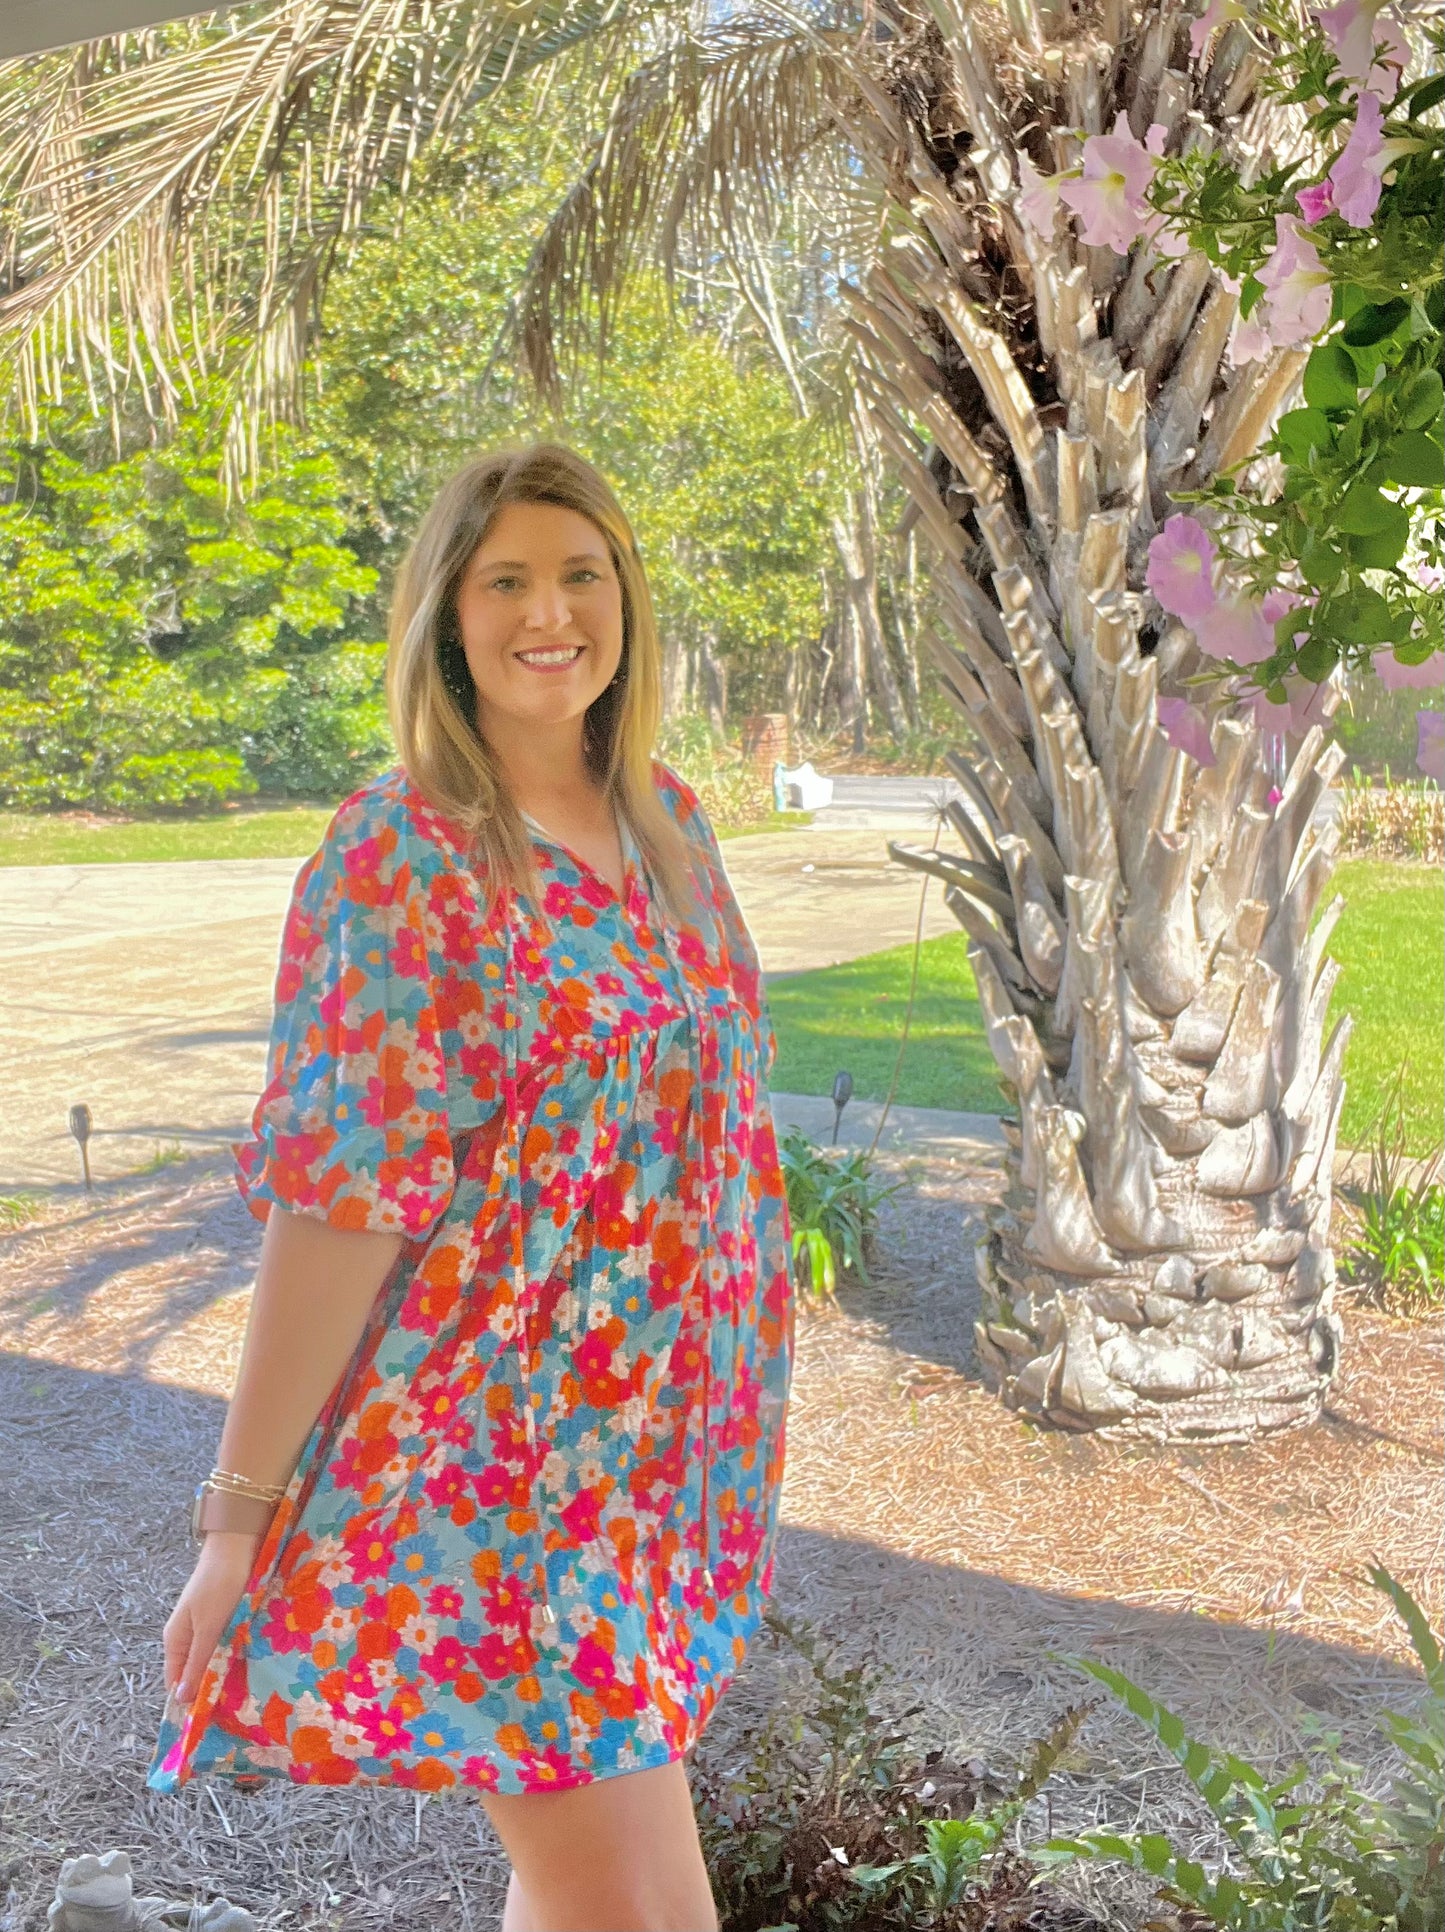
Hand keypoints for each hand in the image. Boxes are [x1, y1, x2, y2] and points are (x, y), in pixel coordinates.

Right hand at [162, 1531, 264, 1707]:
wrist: (238, 1545)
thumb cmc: (219, 1586)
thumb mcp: (208, 1628)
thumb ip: (197, 1662)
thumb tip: (181, 1699)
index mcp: (176, 1641)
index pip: (176, 1683)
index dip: (190, 1702)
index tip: (209, 1723)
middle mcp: (189, 1637)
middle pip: (197, 1673)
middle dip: (213, 1688)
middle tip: (235, 1710)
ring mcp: (209, 1627)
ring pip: (216, 1660)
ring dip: (228, 1671)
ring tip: (248, 1693)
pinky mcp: (228, 1619)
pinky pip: (229, 1645)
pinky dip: (238, 1654)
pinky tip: (254, 1665)